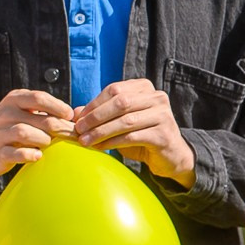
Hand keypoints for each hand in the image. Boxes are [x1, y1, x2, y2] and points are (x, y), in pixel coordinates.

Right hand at [0, 89, 73, 185]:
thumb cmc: (5, 128)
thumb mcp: (19, 113)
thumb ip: (42, 112)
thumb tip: (77, 116)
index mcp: (14, 100)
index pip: (39, 98)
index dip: (58, 107)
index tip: (70, 116)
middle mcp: (6, 114)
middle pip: (40, 119)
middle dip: (60, 128)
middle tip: (72, 135)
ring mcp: (0, 134)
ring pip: (26, 133)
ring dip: (44, 140)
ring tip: (49, 144)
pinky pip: (15, 153)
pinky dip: (29, 154)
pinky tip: (37, 156)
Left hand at [75, 79, 194, 186]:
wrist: (170, 156)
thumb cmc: (142, 136)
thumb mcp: (120, 122)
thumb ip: (101, 114)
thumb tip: (75, 112)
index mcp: (145, 87)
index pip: (114, 89)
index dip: (94, 104)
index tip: (78, 118)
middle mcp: (157, 97)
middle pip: (120, 102)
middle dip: (96, 116)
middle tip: (79, 129)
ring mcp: (162, 115)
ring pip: (125, 120)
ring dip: (101, 131)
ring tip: (86, 140)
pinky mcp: (163, 134)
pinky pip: (132, 136)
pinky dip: (113, 142)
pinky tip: (101, 147)